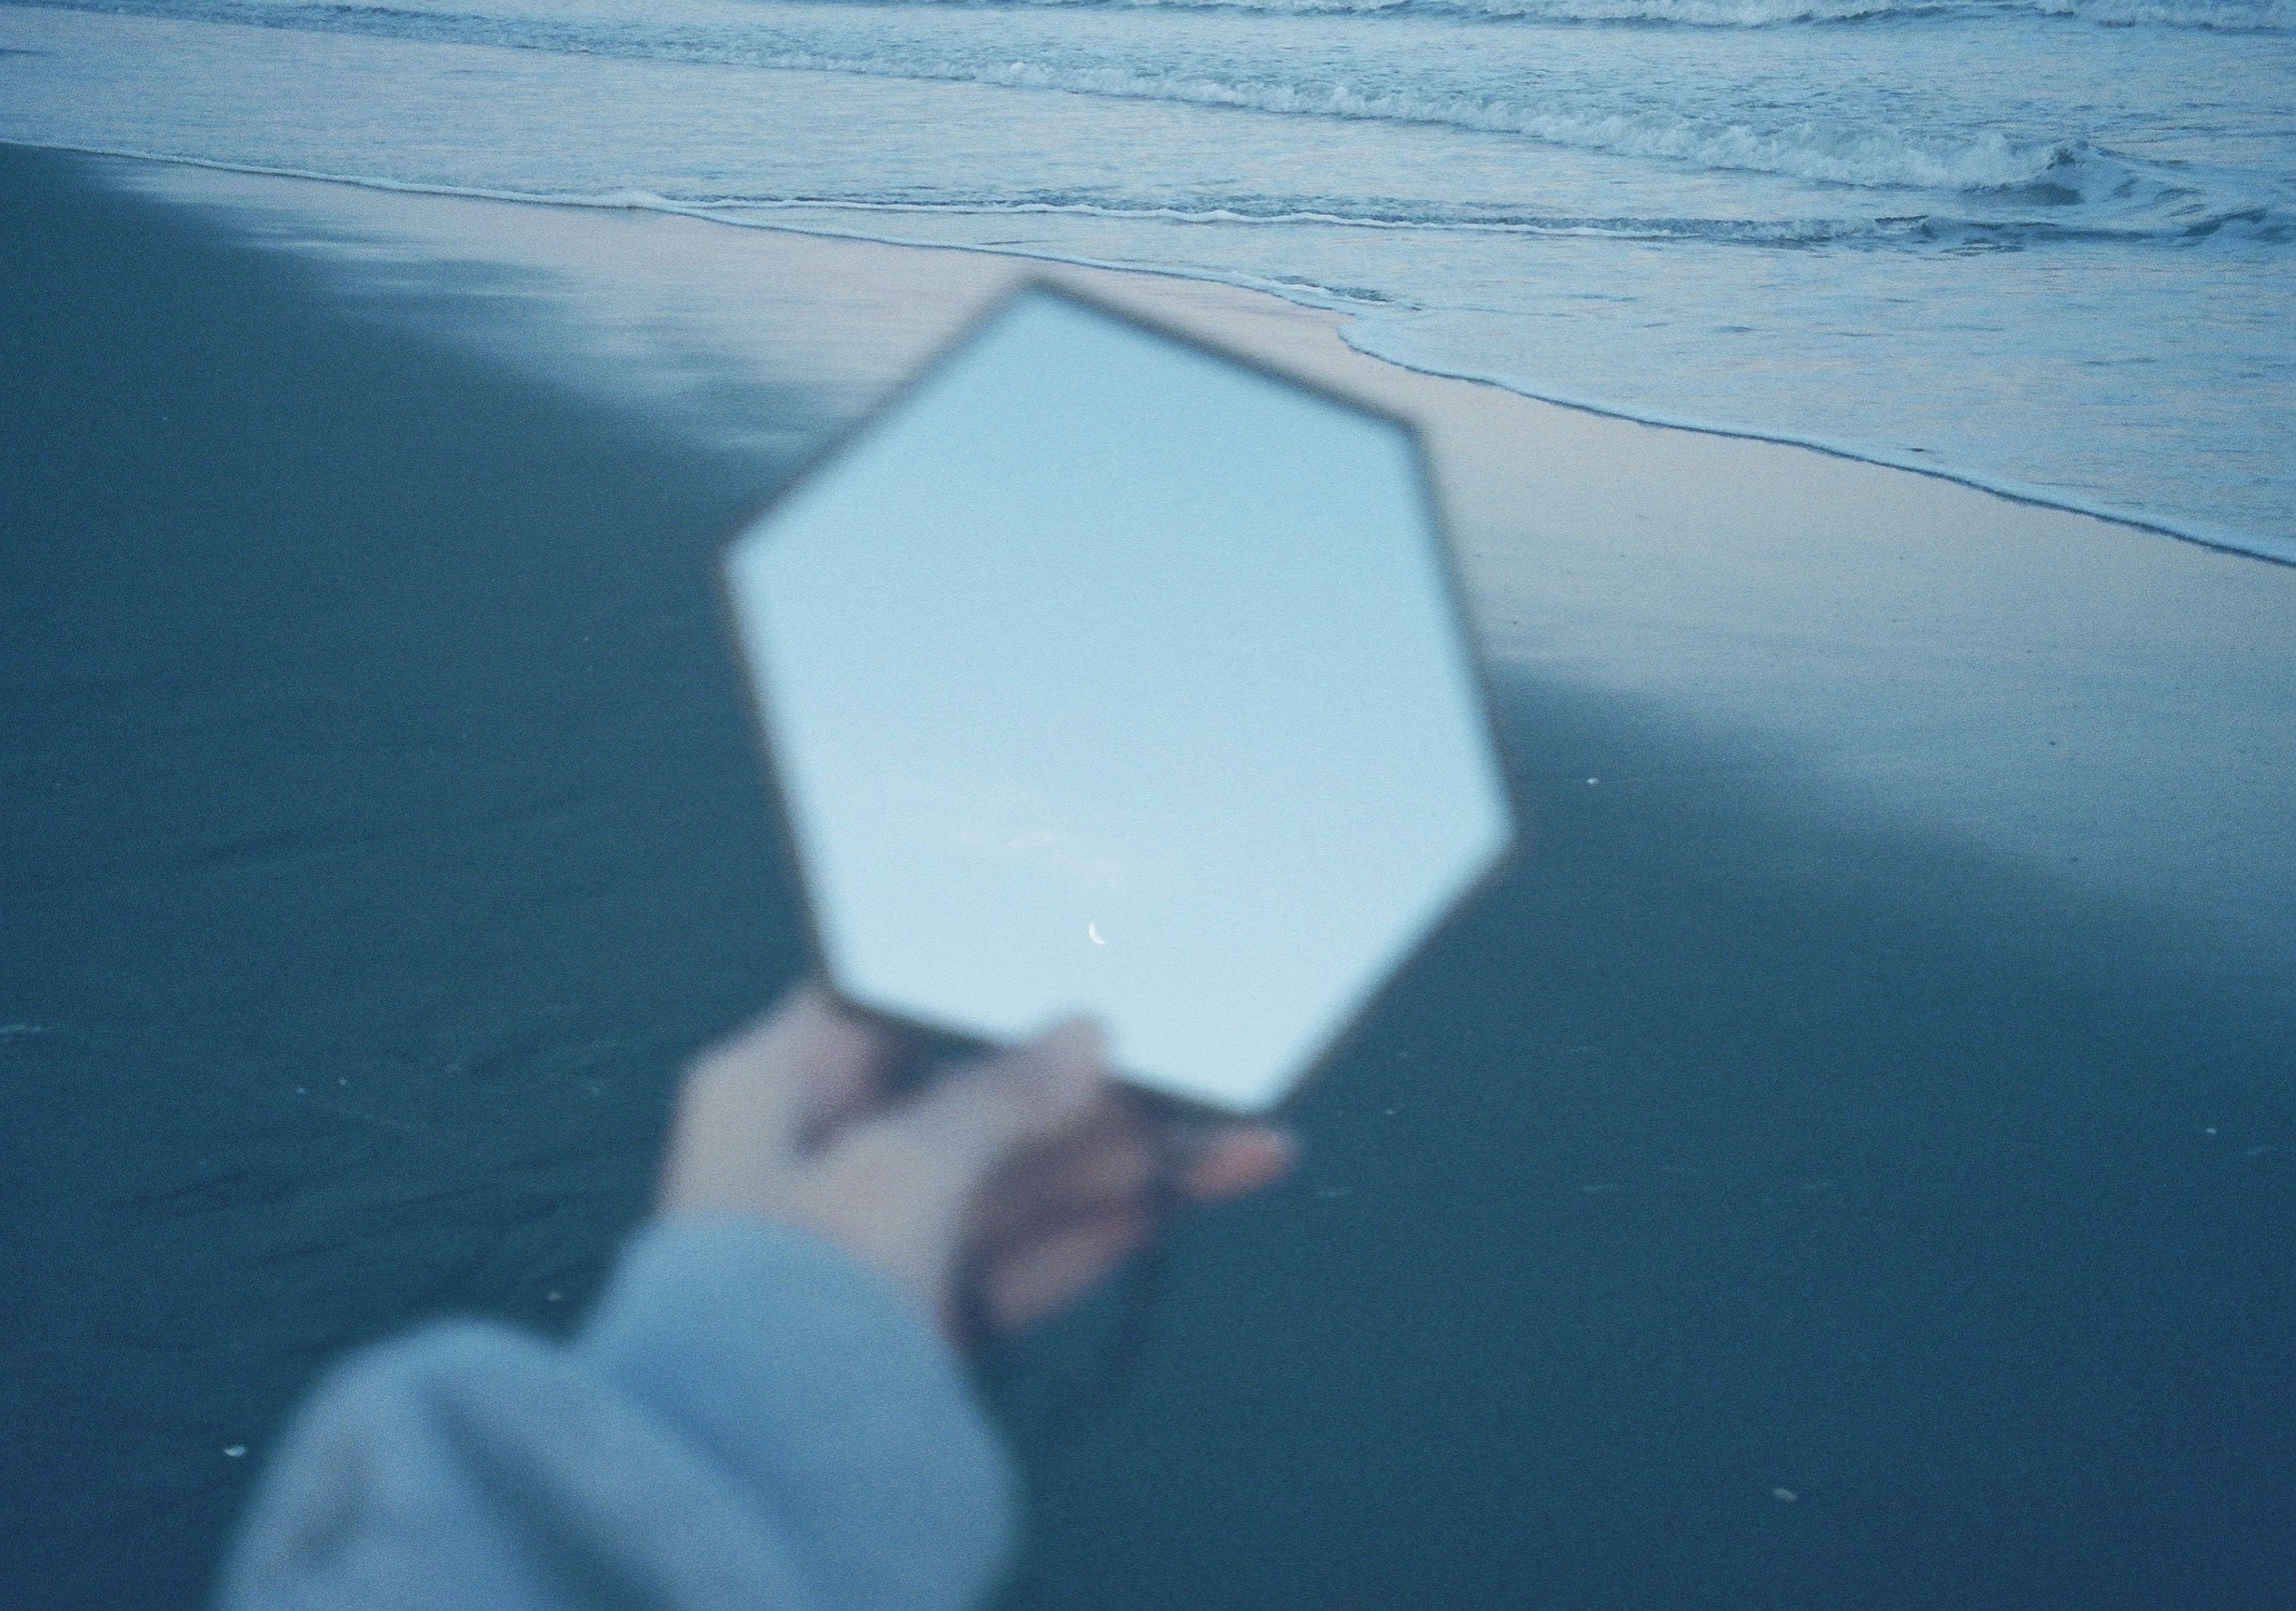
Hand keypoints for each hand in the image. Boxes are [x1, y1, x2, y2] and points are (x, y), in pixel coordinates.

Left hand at [657, 986, 1294, 1343]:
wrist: (759, 1484)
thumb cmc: (797, 1287)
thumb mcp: (898, 1165)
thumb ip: (999, 1095)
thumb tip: (1085, 1035)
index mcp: (774, 1090)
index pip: (886, 1006)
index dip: (984, 989)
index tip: (1081, 970)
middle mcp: (819, 1158)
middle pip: (975, 1099)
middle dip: (1090, 1090)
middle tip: (1199, 1065)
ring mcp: (877, 1245)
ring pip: (1016, 1182)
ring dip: (1123, 1160)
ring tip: (1238, 1136)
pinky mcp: (924, 1321)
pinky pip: (1024, 1258)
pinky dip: (1101, 1233)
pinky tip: (1185, 1200)